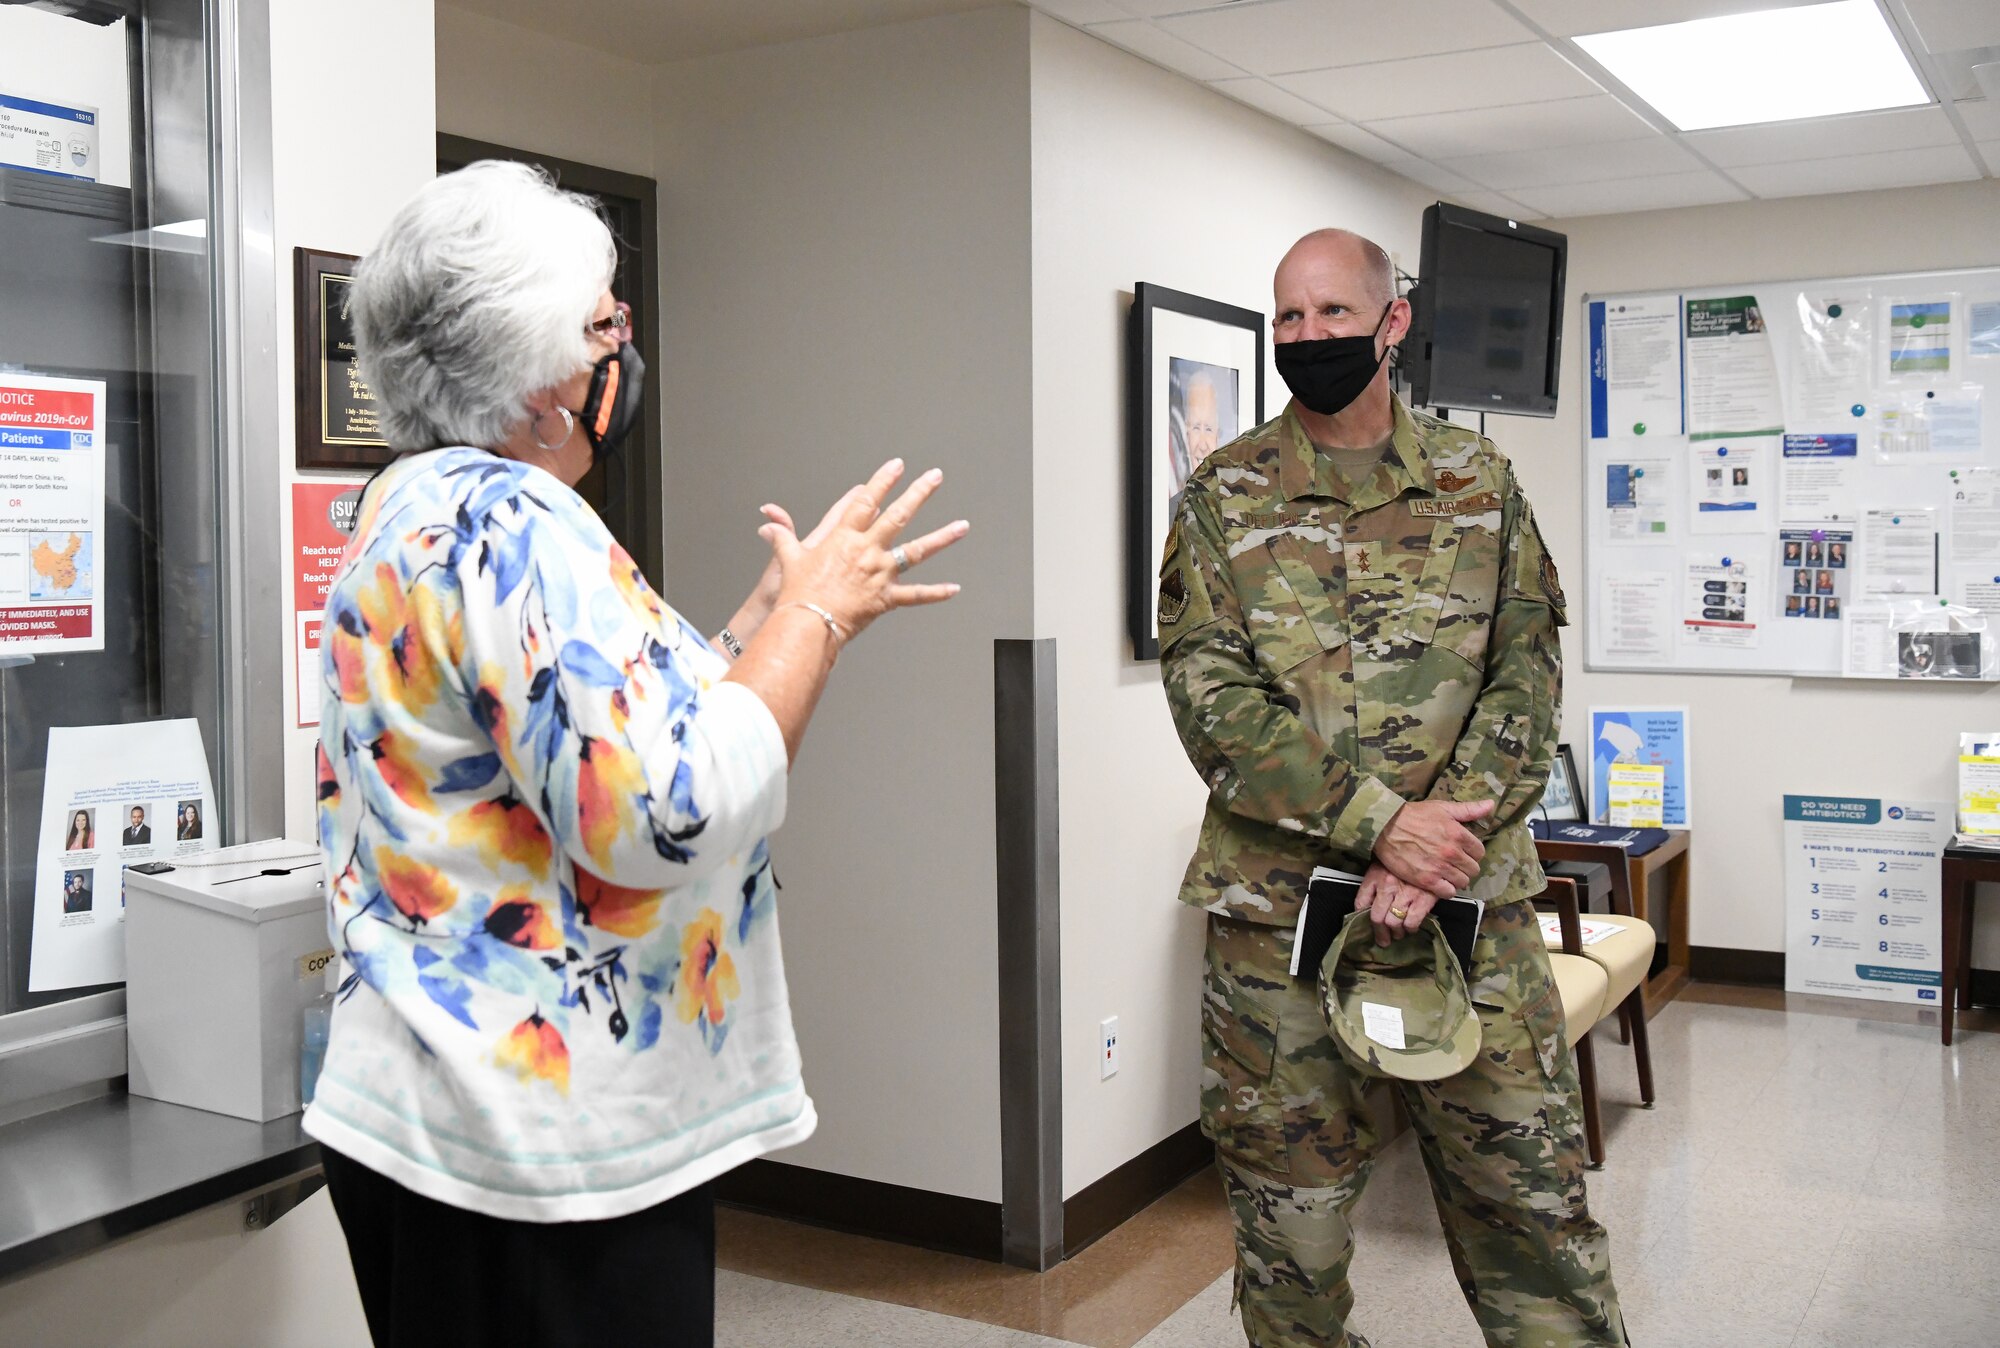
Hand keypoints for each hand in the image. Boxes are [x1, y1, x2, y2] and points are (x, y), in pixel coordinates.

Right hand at [758, 458, 967, 641]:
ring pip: (917, 551)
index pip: (866, 501)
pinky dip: (936, 593)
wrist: (808, 623)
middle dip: (919, 494)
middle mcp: (867, 551)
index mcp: (844, 538)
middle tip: (935, 477)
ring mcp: (880, 573)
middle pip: (898, 516)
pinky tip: (954, 589)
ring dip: (941, 538)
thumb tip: (768, 523)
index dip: (882, 481)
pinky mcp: (886, 598)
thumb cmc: (797, 593)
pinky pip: (916, 595)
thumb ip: (783, 537)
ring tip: (962, 526)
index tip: (897, 466)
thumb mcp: (789, 560)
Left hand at [1355, 863, 1438, 945]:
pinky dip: (1410, 928)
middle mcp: (1388, 885)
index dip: (1362, 919)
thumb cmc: (1407, 858)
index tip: (1368, 926)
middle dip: (1380, 933)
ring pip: (1393, 923)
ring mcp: (1406, 892)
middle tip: (1384, 938)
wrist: (1431, 847)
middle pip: (1377, 918)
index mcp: (1375, 876)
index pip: (1361, 904)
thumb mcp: (1383, 865)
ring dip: (1396, 932)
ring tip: (1399, 933)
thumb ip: (1372, 885)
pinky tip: (1411, 926)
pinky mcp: (1424, 898)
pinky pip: (1411, 922)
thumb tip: (1365, 907)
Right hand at [1372, 799, 1493, 898]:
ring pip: (1462, 882)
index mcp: (1459, 834)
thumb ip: (1469, 809)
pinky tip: (1440, 883)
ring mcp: (1440, 867)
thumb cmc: (1414, 815)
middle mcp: (1452, 852)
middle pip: (1473, 869)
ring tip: (1447, 873)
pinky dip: (1446, 889)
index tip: (1463, 852)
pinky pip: (1448, 892)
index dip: (1472, 853)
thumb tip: (1491, 805)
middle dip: (1466, 867)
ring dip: (1457, 879)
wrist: (1385, 827)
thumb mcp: (1442, 808)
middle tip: (1455, 864)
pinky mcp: (1427, 880)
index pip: (1480, 852)